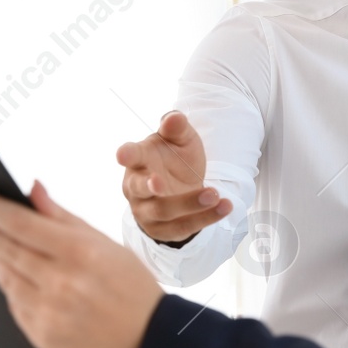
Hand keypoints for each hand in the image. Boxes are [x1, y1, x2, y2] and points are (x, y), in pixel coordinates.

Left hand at [0, 180, 163, 347]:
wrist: (148, 340)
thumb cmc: (131, 287)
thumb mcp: (104, 243)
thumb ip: (62, 217)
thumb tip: (33, 190)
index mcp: (79, 252)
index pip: (19, 222)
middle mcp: (60, 282)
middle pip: (5, 249)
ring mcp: (48, 312)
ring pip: (5, 278)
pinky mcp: (41, 336)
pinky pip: (14, 305)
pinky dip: (9, 287)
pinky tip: (8, 276)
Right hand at [117, 111, 232, 244]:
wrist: (181, 186)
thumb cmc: (174, 158)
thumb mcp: (180, 140)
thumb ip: (177, 128)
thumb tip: (174, 117)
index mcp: (138, 160)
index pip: (130, 155)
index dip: (126, 154)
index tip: (122, 154)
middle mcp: (136, 187)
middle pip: (139, 188)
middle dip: (149, 187)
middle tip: (159, 183)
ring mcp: (146, 211)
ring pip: (164, 210)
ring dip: (189, 203)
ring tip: (214, 193)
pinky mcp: (162, 229)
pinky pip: (183, 227)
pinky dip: (206, 218)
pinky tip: (224, 207)